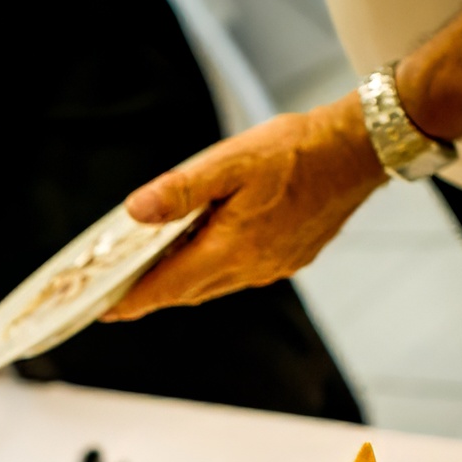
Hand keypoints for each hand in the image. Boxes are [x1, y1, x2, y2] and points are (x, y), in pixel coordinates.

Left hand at [106, 93, 384, 320]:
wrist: (358, 150)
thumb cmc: (296, 150)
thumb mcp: (230, 162)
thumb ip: (180, 190)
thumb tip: (136, 212)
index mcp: (233, 249)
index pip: (168, 287)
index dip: (133, 301)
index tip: (104, 311)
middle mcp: (252, 269)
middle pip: (188, 291)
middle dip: (152, 294)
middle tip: (118, 293)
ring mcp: (274, 267)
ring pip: (214, 285)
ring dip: (183, 281)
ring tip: (153, 270)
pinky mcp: (290, 259)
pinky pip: (239, 274)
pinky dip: (213, 268)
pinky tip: (205, 249)